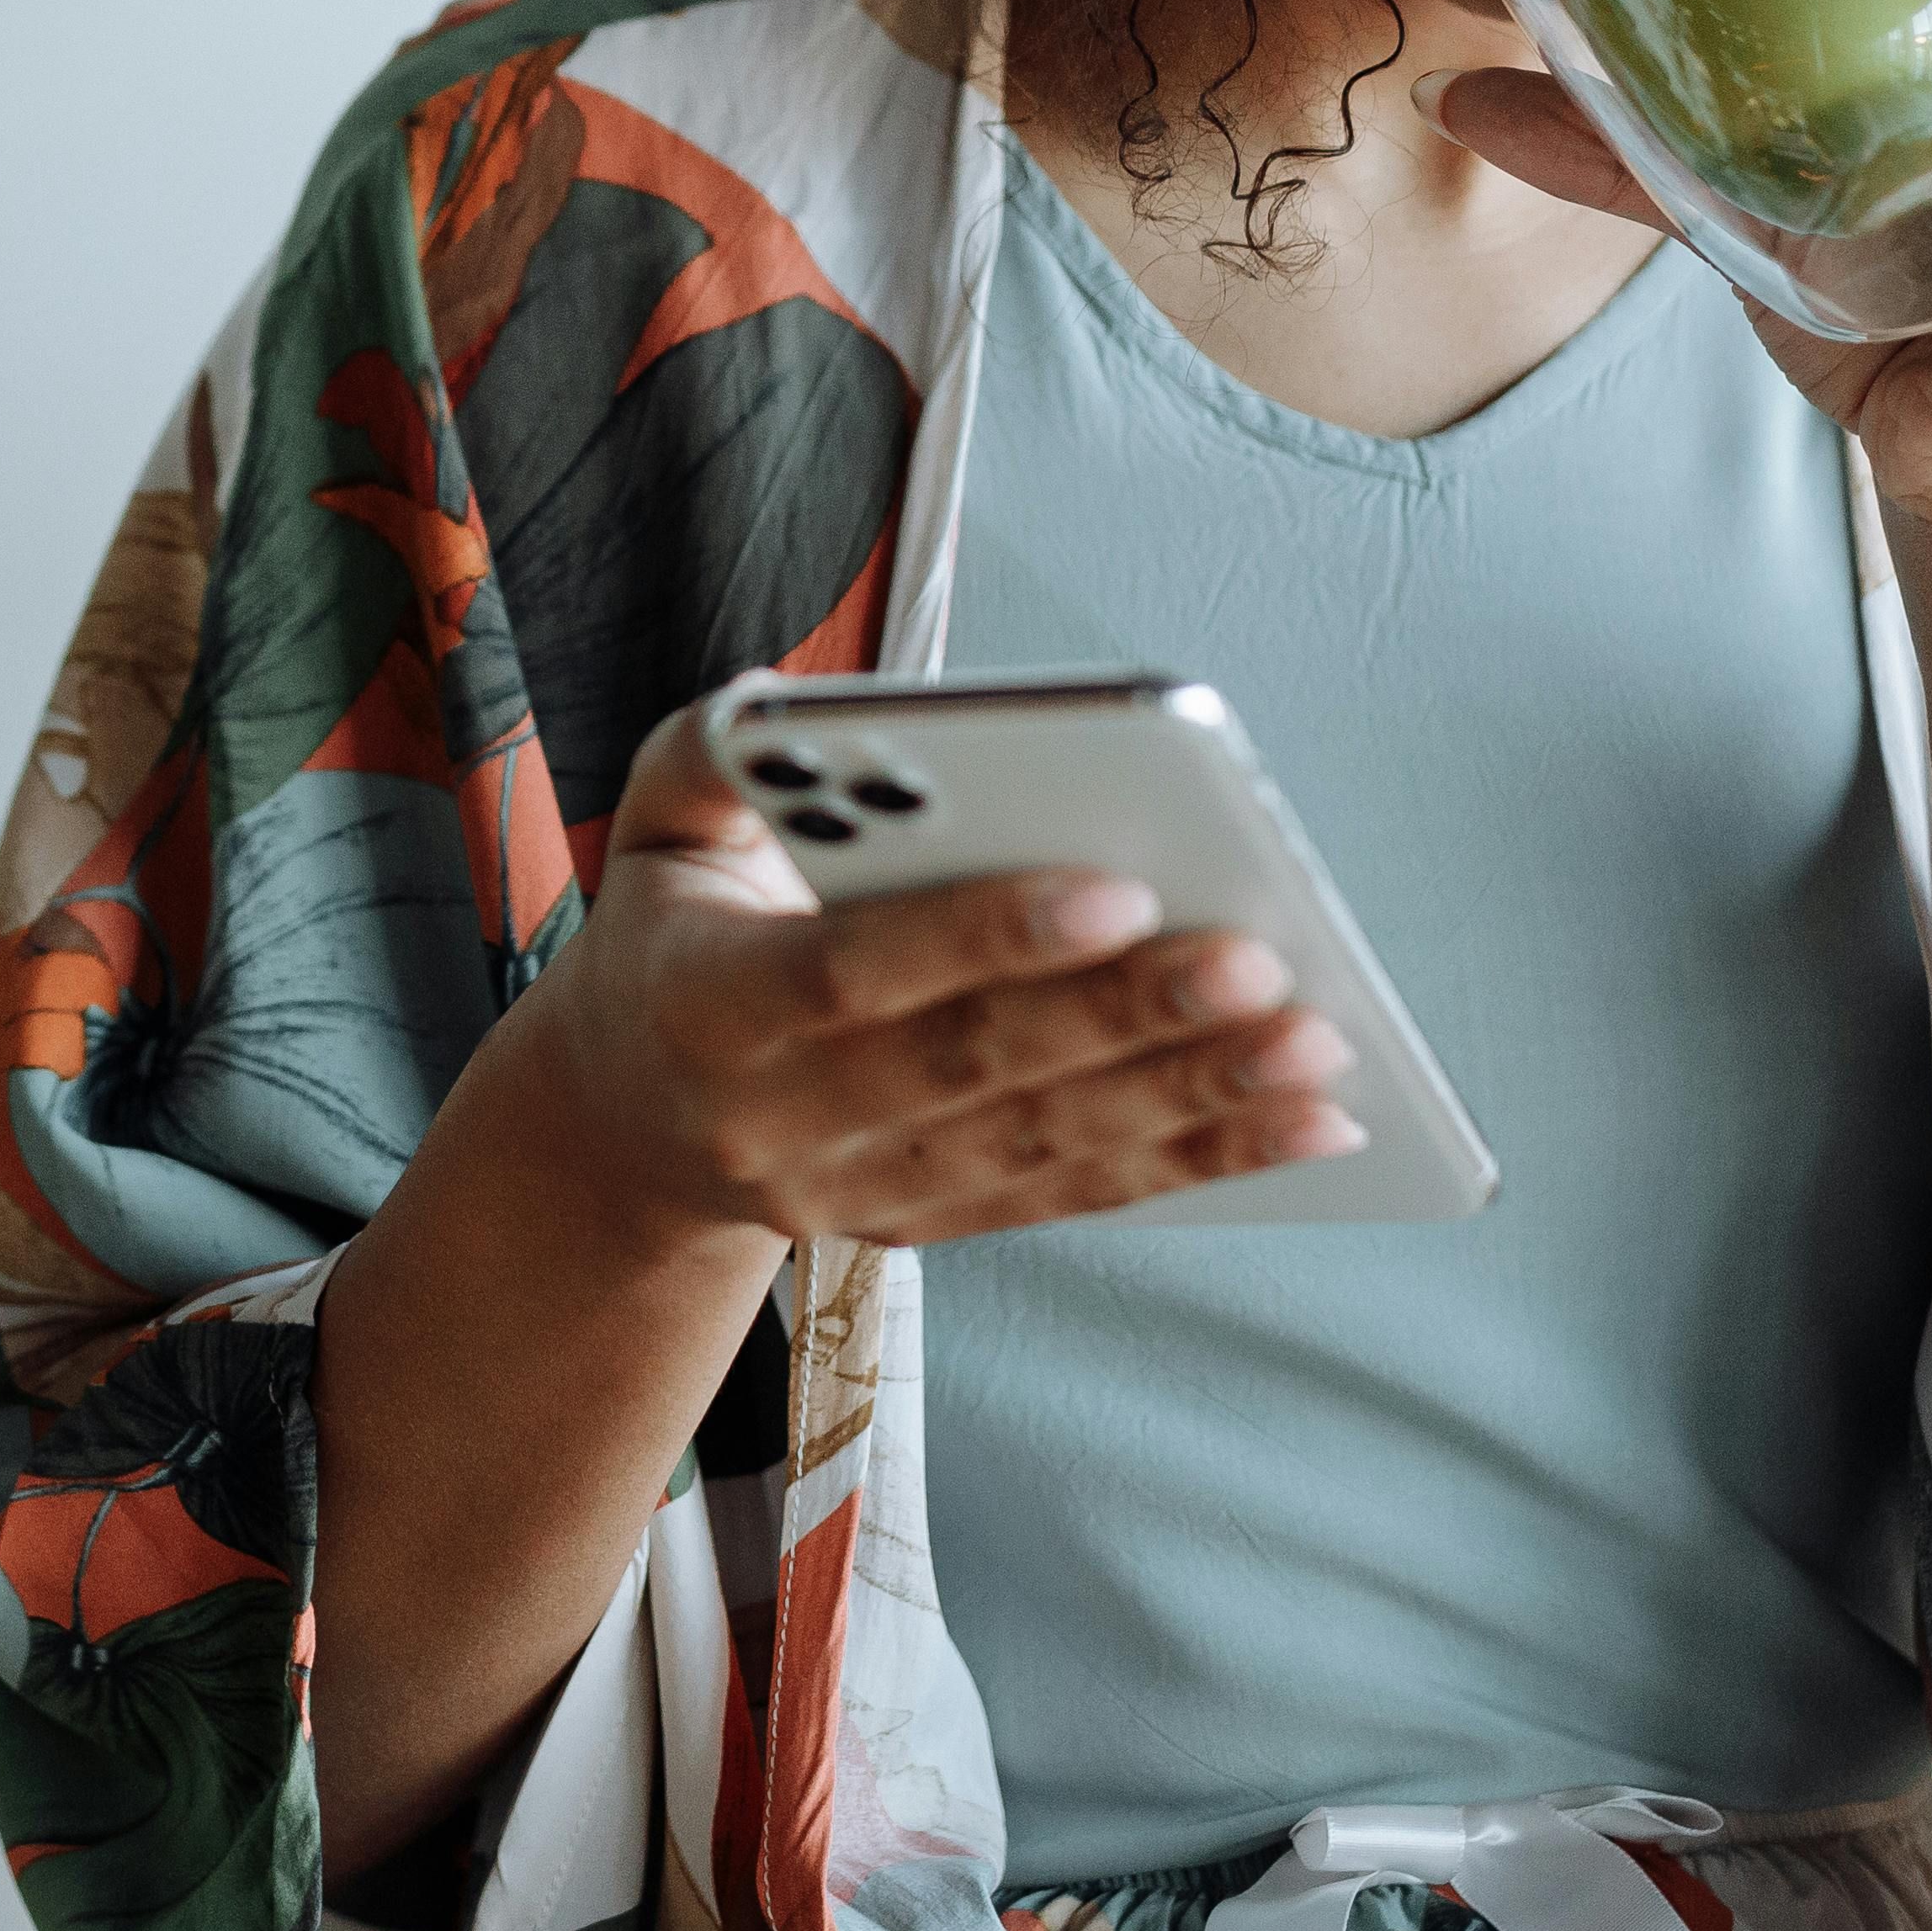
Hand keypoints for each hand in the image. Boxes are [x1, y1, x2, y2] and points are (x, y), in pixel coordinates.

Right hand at [485, 698, 1360, 1254]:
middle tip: (1260, 959)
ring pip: (1042, 1147)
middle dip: (1128, 1017)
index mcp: (706, 1006)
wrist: (618, 1131)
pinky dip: (1198, 1164)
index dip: (983, 935)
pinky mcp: (925, 1225)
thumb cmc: (666, 946)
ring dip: (1191, 1100)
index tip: (1116, 887)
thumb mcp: (649, 837)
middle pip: (974, 1070)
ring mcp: (856, 1191)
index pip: (854, 974)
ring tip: (1314, 1047)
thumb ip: (708, 759)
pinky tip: (1302, 1127)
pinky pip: (1074, 1197)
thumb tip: (784, 706)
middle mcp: (780, 1121)